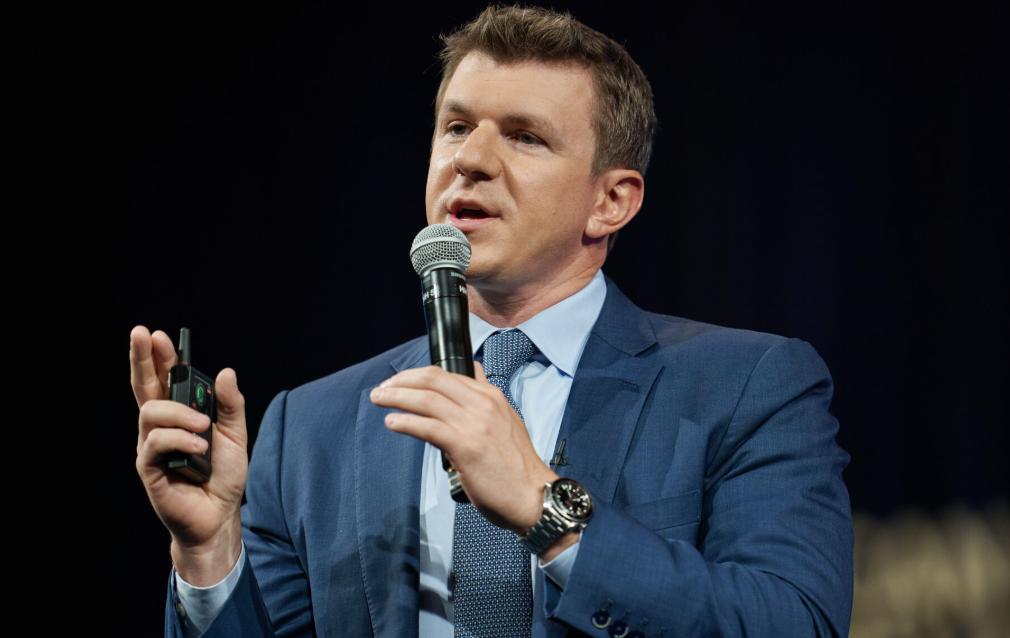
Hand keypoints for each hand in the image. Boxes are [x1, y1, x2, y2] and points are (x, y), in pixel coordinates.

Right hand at [131, 325, 246, 583]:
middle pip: (144, 387)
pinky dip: (181, 440)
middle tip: (142, 333)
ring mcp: (152, 446)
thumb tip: (226, 371)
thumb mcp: (236, 434)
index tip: (158, 335)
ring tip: (204, 427)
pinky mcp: (149, 468)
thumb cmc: (223, 475)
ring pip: (152, 412)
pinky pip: (157, 442)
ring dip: (180, 413)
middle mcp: (161, 427)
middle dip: (142, 358)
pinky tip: (200, 449)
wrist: (221, 514)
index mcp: (180, 416)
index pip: (164, 380)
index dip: (159, 357)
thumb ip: (230, 405)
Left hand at [369, 363, 557, 533]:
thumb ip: (484, 401)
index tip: (400, 382)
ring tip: (379, 401)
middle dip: (402, 381)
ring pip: (427, 399)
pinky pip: (428, 427)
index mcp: (491, 396)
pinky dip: (406, 422)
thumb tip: (471, 377)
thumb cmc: (516, 465)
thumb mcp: (504, 421)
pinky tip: (392, 423)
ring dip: (397, 398)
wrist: (533, 494)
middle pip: (433, 380)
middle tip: (383, 389)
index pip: (447, 373)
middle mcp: (482, 404)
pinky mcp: (465, 446)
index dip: (417, 375)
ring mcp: (474, 424)